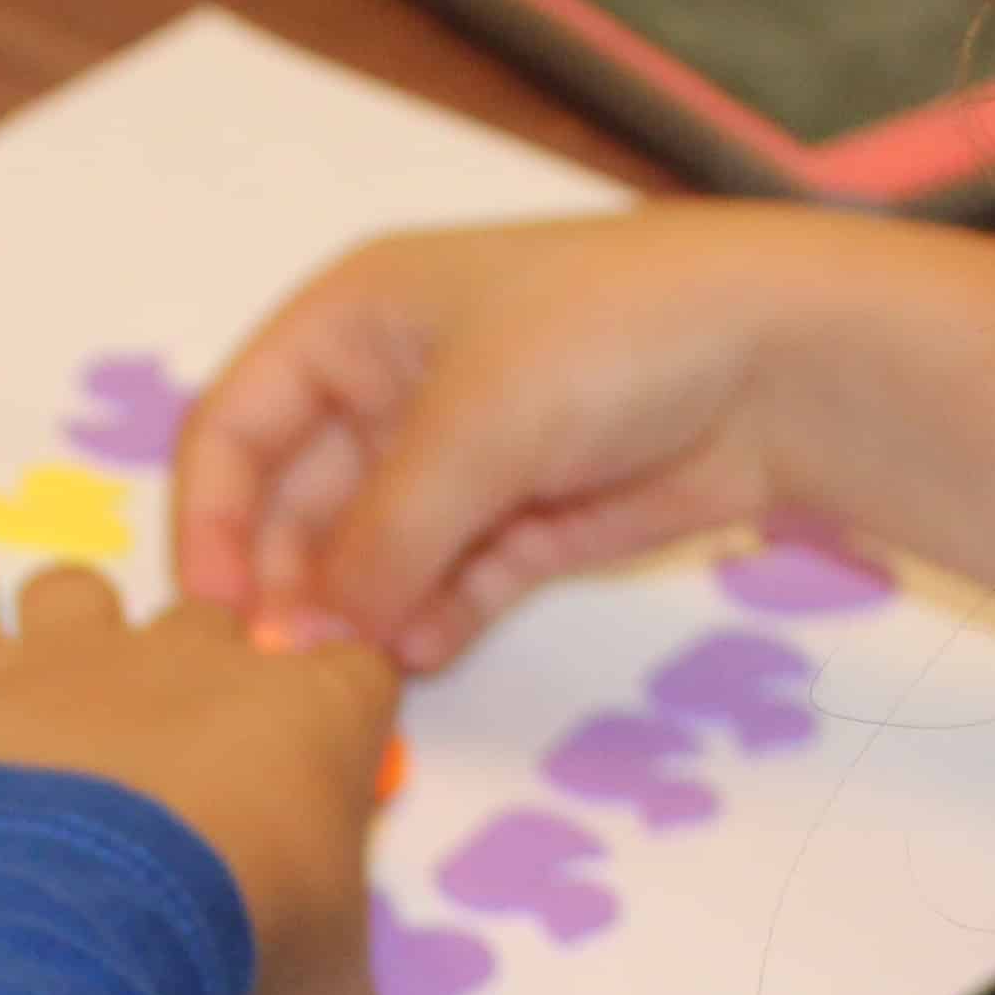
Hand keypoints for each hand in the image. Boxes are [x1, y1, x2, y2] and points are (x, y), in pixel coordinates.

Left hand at [0, 475, 444, 994]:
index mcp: (310, 719)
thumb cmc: (242, 945)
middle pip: (212, 629)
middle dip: (202, 677)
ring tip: (55, 675)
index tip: (322, 774)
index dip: (334, 719)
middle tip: (184, 764)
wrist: (95, 924)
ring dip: (71, 620)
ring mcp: (73, 662)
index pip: (347, 679)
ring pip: (81, 595)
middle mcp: (196, 662)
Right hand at [173, 206, 994, 665]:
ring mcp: (460, 457)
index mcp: (352, 318)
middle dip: (291, 588)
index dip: (210, 521)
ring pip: (369, 558)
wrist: (784, 355)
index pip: (235, 426)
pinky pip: (443, 584)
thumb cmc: (610, 336)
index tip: (218, 618)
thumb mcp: (470, 428)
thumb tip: (299, 644)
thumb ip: (376, 541)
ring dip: (358, 617)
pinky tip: (421, 656)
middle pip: (297, 505)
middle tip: (286, 676)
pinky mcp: (525, 518)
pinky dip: (427, 622)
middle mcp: (391, 384)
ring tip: (358, 677)